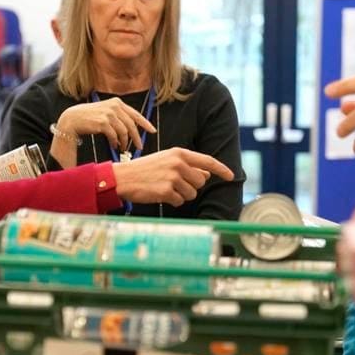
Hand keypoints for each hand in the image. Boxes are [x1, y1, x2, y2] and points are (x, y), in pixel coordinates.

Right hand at [56, 97, 156, 151]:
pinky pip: (114, 136)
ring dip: (124, 142)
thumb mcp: (106, 112)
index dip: (145, 123)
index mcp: (117, 102)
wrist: (72, 119)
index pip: (135, 114)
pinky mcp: (103, 122)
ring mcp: (109, 114)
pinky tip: (114, 145)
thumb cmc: (89, 117)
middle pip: (131, 124)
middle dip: (136, 137)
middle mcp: (114, 106)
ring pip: (124, 131)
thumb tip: (131, 130)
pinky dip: (116, 142)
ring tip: (122, 148)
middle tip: (139, 146)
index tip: (152, 131)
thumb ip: (118, 117)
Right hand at [111, 148, 234, 206]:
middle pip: (201, 182)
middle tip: (174, 183)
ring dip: (181, 195)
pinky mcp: (166, 191)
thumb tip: (205, 174)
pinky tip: (160, 194)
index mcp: (179, 153)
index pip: (208, 161)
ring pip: (192, 194)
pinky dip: (172, 201)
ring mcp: (173, 177)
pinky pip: (180, 201)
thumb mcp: (166, 161)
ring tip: (165, 188)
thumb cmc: (144, 169)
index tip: (231, 176)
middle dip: (192, 186)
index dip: (221, 169)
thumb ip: (187, 166)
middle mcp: (178, 164)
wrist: (123, 178)